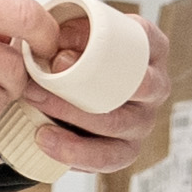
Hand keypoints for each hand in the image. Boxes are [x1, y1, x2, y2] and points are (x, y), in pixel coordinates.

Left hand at [19, 11, 172, 173]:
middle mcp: (155, 87)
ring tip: (36, 107)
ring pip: (115, 124)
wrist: (69, 88)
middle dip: (85, 85)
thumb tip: (62, 58)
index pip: (149, 41)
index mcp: (150, 50)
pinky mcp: (126, 150)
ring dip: (71, 117)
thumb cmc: (76, 53)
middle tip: (40, 81)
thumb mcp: (73, 33)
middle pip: (135, 87)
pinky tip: (45, 138)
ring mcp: (143, 121)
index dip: (120, 43)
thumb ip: (67, 35)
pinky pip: (106, 158)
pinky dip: (73, 151)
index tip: (76, 47)